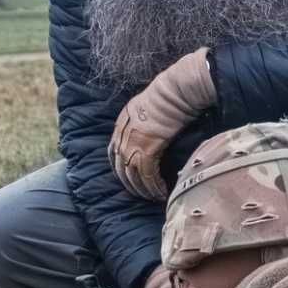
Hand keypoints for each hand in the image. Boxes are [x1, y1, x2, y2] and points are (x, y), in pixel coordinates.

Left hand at [110, 48, 214, 200]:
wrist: (175, 91)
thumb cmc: (168, 96)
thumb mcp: (147, 107)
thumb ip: (143, 121)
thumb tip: (152, 133)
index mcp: (122, 124)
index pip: (113, 152)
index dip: (119, 169)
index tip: (127, 179)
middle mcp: (123, 135)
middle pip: (121, 168)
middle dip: (130, 184)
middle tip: (141, 194)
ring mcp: (133, 143)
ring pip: (133, 175)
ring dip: (143, 189)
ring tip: (153, 197)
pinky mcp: (147, 149)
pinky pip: (147, 175)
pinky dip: (153, 186)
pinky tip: (160, 192)